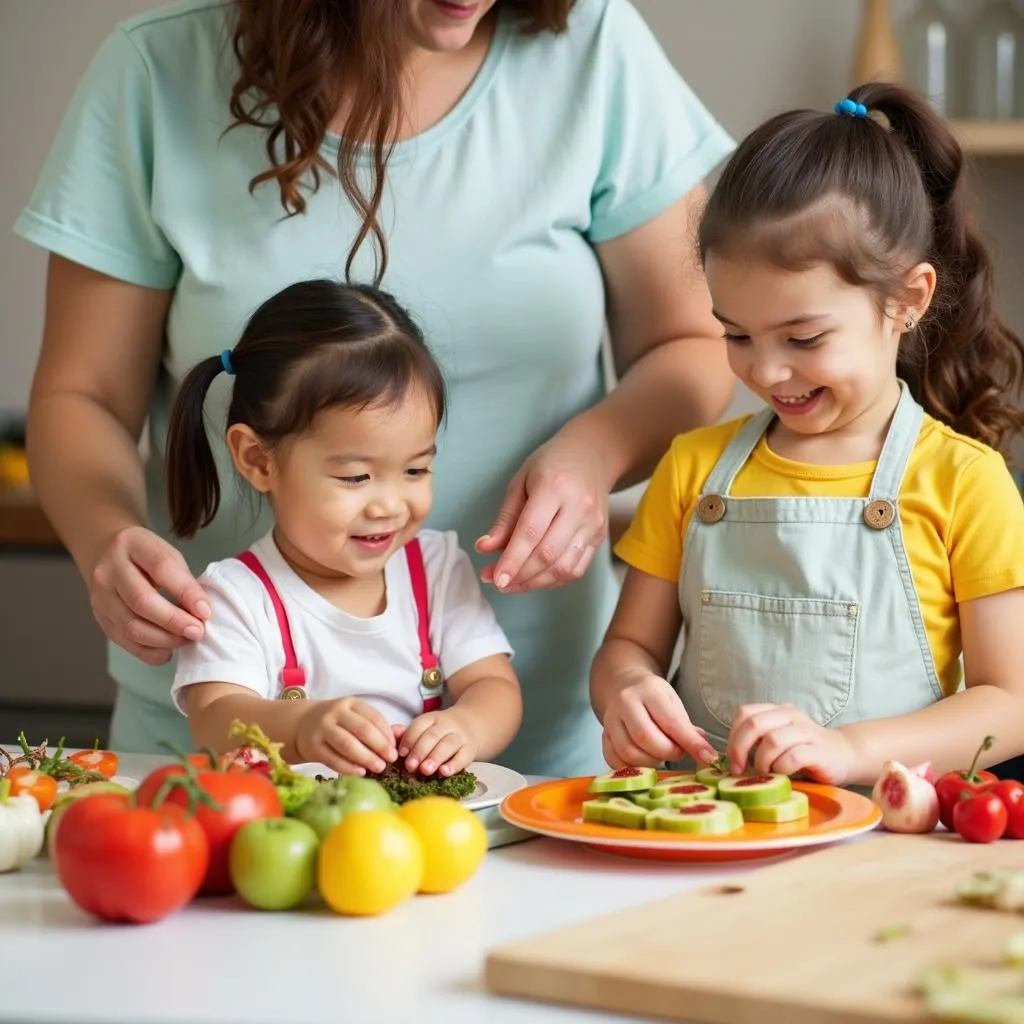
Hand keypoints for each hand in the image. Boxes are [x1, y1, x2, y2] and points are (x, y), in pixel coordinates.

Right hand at [88, 526, 210, 665]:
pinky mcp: (99, 618)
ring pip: (131, 626)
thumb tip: (201, 614)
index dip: (186, 593)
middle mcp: (109, 570)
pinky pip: (124, 641)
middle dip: (174, 621)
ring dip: (164, 639)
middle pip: (142, 601)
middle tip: (198, 631)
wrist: (107, 555)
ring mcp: (100, 596)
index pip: (161, 569)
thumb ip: (183, 580)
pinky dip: (149, 652)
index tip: (206, 611)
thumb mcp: (168, 555)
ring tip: (186, 640)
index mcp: (132, 544)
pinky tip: (168, 651)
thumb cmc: (147, 557)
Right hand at [296, 698, 397, 775]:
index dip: (387, 735)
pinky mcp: (313, 746)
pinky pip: (333, 759)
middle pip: (362, 730)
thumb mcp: (355, 716)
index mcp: (351, 704)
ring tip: (379, 768)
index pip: (374, 718)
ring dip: (366, 758)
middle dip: (379, 746)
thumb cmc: (338, 723)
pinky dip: (348, 767)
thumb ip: (376, 726)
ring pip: (347, 744)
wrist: (302, 724)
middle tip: (390, 760)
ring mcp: (323, 729)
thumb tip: (401, 737)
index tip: (396, 750)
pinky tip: (360, 772)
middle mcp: (336, 713)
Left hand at [397, 709, 475, 776]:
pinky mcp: (470, 750)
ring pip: (448, 745)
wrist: (471, 725)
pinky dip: (454, 765)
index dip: (409, 739)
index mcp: (432, 718)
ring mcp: (460, 736)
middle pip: (433, 735)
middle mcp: (447, 725)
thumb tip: (389, 735)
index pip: (420, 725)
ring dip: (435, 757)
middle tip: (410, 766)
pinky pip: (463, 757)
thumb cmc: (439, 732)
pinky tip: (444, 772)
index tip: (401, 754)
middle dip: (420, 751)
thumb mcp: (424, 728)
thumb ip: (406, 733)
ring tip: (425, 770)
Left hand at [476, 432, 610, 592]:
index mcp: (555, 487)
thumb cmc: (551, 465)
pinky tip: (534, 579)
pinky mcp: (599, 537)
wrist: (591, 455)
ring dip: (535, 583)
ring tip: (512, 584)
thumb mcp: (520, 482)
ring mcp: (593, 524)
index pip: (531, 533)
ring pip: (564, 568)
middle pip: (548, 555)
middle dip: (520, 575)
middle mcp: (579, 508)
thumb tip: (484, 548)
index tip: (495, 578)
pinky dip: (553, 581)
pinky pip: (577, 569)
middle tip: (497, 581)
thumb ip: (504, 518)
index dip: (512, 560)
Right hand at [601, 673, 715, 768]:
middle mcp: (625, 702)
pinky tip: (644, 762)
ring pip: (629, 752)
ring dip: (651, 762)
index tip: (707, 758)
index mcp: (649, 690)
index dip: (690, 743)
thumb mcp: (673, 703)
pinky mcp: (603, 735)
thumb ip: (687, 728)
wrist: (623, 684)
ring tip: (661, 756)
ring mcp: (610, 719)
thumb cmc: (654, 696)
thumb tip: (706, 754)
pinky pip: (614, 760)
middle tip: (678, 753)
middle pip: (645, 738)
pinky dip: (632, 768)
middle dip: (668, 753)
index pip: (671, 722)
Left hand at [726, 703, 857, 785]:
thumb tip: (730, 760)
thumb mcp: (779, 740)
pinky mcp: (819, 751)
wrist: (846, 755)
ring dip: (762, 761)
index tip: (732, 759)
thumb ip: (758, 742)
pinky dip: (782, 768)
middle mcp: (791, 716)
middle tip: (740, 770)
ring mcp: (807, 731)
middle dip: (740, 749)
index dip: (733, 736)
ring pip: (773, 740)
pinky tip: (783, 775)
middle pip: (754, 724)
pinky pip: (793, 757)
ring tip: (765, 773)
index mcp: (777, 711)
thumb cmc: (805, 752)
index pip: (745, 713)